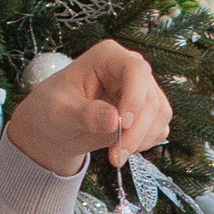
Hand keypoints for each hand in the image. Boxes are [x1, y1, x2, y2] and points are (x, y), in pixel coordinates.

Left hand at [5, 39, 172, 174]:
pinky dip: (145, 142)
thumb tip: (114, 120)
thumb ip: (85, 114)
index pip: (135, 69)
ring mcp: (142, 90)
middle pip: (151, 97)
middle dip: (136, 131)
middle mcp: (130, 69)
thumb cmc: (53, 108)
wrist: (56, 126)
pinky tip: (123, 148)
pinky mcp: (148, 111)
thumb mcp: (60, 111)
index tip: (122, 124)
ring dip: (142, 140)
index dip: (135, 97)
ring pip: (160, 114)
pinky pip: (159, 127)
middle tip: (116, 156)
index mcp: (108, 56)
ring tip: (116, 156)